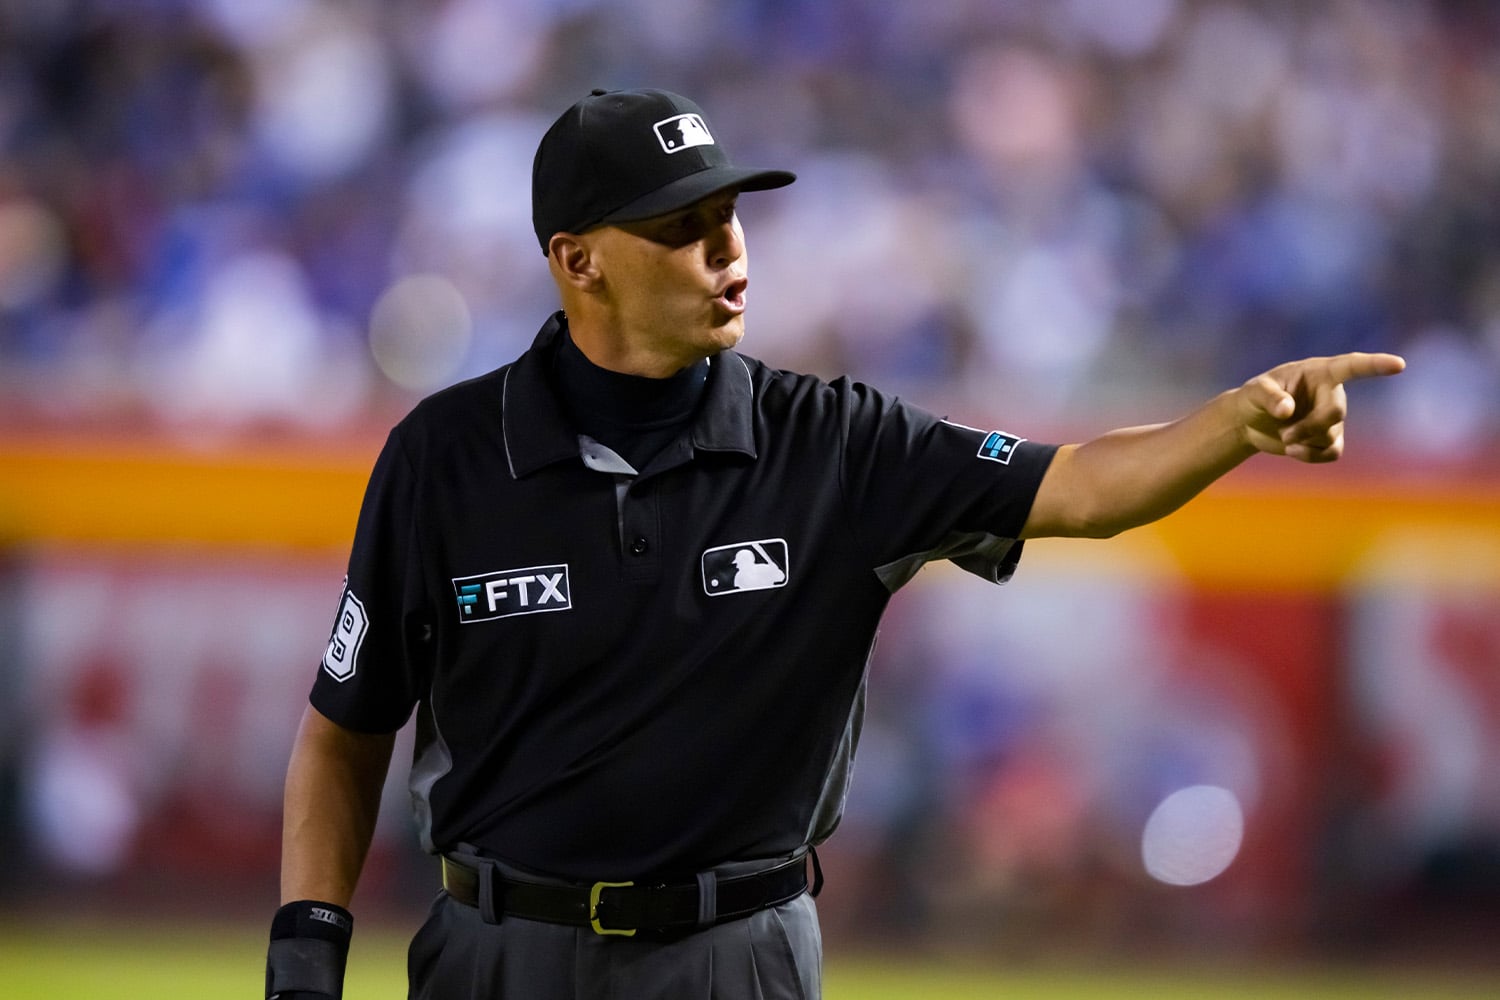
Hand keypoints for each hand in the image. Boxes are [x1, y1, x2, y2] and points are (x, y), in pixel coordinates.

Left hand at [1237, 352, 1405, 462]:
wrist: (1250, 422)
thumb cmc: (1253, 398)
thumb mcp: (1253, 392)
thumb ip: (1269, 397)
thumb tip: (1287, 411)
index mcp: (1318, 372)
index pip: (1351, 366)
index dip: (1375, 365)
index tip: (1398, 365)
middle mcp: (1332, 392)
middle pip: (1335, 413)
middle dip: (1310, 427)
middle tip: (1286, 435)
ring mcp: (1334, 416)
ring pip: (1330, 435)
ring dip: (1304, 441)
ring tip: (1285, 436)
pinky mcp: (1330, 438)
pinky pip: (1333, 452)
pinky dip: (1312, 456)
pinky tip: (1293, 452)